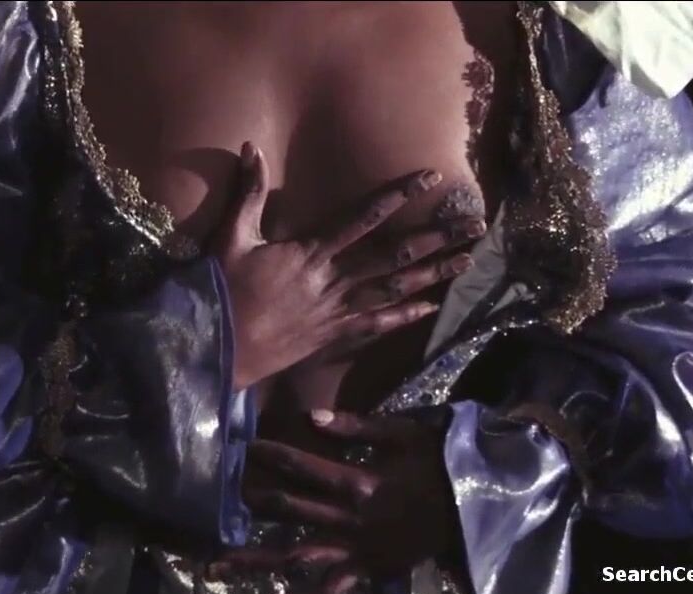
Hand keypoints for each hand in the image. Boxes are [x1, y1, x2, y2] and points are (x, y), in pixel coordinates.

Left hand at [212, 410, 459, 593]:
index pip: (302, 466)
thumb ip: (357, 427)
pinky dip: (309, 590)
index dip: (272, 455)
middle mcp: (347, 519)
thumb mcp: (404, 434)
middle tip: (220, 494)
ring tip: (216, 564)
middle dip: (253, 499)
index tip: (246, 447)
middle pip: (289, 509)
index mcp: (356, 482)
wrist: (476, 507)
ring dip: (255, 560)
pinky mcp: (368, 568)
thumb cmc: (440, 464)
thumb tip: (312, 417)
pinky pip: (332, 583)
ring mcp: (355, 548)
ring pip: (295, 554)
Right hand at [215, 142, 484, 389]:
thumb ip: (247, 192)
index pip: (364, 217)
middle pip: (395, 255)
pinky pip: (378, 324)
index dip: (398, 195)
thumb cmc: (222, 290)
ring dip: (433, 275)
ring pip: (395, 289)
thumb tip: (248, 148)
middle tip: (473, 225)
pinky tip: (432, 306)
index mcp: (311, 252)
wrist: (218, 345)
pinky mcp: (334, 335)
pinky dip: (405, 315)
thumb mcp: (231, 236)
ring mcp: (337, 310)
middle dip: (436, 237)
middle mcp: (333, 280)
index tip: (430, 178)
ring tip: (468, 261)